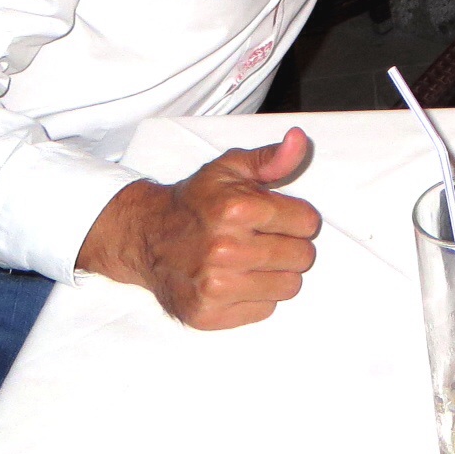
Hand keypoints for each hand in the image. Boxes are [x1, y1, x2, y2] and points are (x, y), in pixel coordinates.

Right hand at [76, 127, 321, 329]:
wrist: (146, 236)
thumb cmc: (197, 200)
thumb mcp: (231, 168)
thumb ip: (272, 158)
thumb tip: (299, 140)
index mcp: (236, 209)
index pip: (307, 222)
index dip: (296, 217)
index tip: (275, 217)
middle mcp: (225, 249)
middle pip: (301, 256)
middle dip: (290, 245)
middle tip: (263, 239)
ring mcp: (214, 286)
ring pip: (288, 286)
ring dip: (276, 273)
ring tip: (251, 259)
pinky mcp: (208, 313)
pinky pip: (264, 310)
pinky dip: (256, 297)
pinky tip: (235, 280)